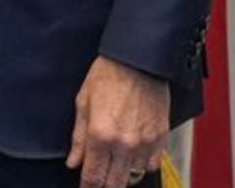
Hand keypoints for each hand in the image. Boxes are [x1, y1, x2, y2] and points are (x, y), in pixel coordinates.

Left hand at [66, 55, 168, 187]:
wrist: (138, 59)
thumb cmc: (110, 74)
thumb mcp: (84, 103)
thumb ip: (78, 137)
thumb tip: (74, 160)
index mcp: (101, 134)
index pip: (93, 177)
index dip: (87, 187)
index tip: (86, 187)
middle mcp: (125, 142)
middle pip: (115, 183)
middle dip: (105, 184)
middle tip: (100, 177)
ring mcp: (145, 141)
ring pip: (135, 176)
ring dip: (124, 175)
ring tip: (116, 163)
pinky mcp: (161, 136)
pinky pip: (153, 164)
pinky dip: (142, 165)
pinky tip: (134, 155)